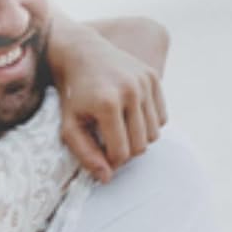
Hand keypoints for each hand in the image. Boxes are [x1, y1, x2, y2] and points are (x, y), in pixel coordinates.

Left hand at [49, 16, 166, 179]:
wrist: (82, 53)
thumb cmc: (73, 95)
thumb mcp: (69, 126)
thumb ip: (85, 155)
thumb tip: (107, 178)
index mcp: (107, 103)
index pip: (121, 153)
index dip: (111, 161)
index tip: (101, 154)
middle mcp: (131, 91)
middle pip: (141, 145)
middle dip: (126, 151)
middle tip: (110, 143)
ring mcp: (145, 82)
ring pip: (155, 133)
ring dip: (138, 138)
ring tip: (119, 129)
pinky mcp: (154, 77)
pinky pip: (162, 117)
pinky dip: (149, 123)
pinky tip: (130, 115)